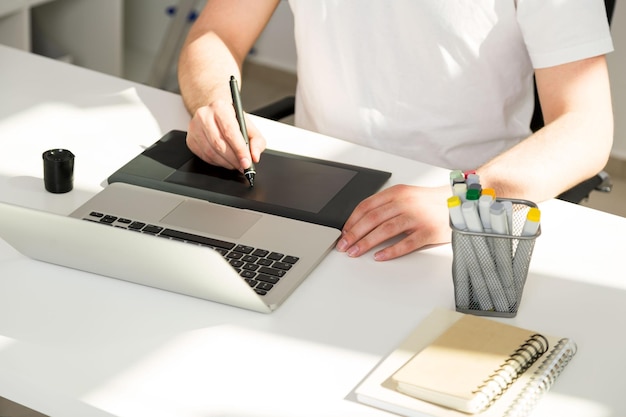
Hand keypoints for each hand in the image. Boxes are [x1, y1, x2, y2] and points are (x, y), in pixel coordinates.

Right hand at [186, 99, 265, 170]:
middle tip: (243, 166)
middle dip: (233, 159)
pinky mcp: (190, 139)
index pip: (230, 132)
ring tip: (235, 164)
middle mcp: (205, 115)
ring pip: (211, 152)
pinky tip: (225, 161)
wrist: (216, 114)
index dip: (239, 149)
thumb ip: (257, 141)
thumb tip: (255, 156)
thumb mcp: (249, 126)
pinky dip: (217, 163)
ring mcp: (194, 127)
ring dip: (226, 163)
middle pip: (219, 144)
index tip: (246, 162)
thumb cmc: (232, 120)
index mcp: (220, 108)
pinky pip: (204, 157)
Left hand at [336, 184, 451, 260]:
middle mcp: (405, 202)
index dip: (352, 221)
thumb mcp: (405, 197)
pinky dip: (391, 251)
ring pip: (385, 230)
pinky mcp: (428, 231)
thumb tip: (360, 223)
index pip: (366, 206)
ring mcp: (417, 216)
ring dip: (367, 242)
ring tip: (356, 252)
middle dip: (354, 234)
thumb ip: (385, 206)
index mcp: (396, 193)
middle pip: (373, 218)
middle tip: (344, 245)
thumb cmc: (429, 203)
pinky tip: (379, 256)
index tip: (343, 233)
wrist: (459, 203)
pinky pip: (406, 243)